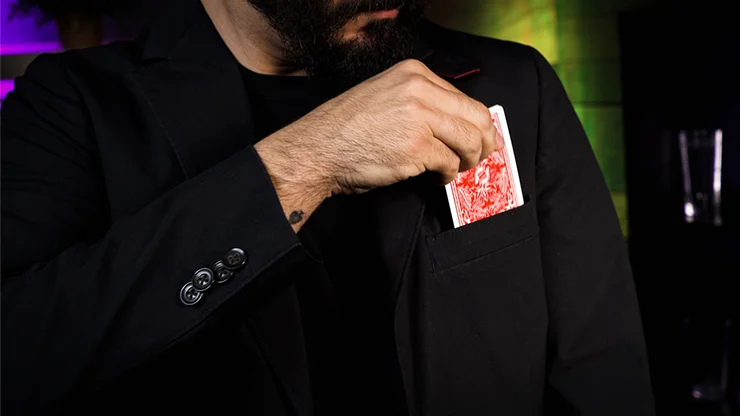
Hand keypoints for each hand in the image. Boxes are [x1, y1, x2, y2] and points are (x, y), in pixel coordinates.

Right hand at [255, 59, 501, 228]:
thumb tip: (456, 123)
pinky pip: (450, 163)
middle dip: (484, 142)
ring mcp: (419, 118)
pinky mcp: (417, 148)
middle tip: (478, 158)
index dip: (478, 123)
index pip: (464, 98)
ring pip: (470, 141)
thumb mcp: (386, 96)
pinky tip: (436, 177)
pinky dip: (448, 175)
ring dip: (468, 160)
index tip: (479, 139)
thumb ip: (421, 102)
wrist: (317, 149)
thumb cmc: (347, 129)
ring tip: (455, 169)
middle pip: (476, 117)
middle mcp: (419, 90)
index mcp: (414, 74)